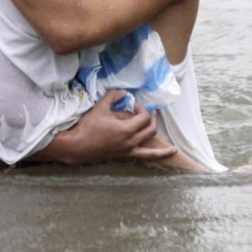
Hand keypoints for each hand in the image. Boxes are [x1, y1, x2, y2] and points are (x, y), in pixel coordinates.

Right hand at [60, 91, 176, 163]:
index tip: (134, 105)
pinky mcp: (124, 157)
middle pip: (150, 130)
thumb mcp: (100, 106)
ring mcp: (128, 152)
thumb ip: (114, 96)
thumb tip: (125, 92)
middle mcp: (131, 142)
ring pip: (151, 151)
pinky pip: (143, 158)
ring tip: (174, 149)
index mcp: (126, 130)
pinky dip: (156, 158)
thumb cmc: (88, 126)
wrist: (77, 147)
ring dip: (163, 149)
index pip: (144, 117)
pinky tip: (163, 159)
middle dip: (152, 119)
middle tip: (149, 113)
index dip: (142, 108)